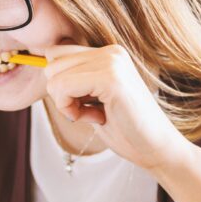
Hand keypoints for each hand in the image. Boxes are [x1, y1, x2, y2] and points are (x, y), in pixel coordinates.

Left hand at [44, 43, 191, 171]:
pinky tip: (97, 118)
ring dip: (67, 103)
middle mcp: (111, 51)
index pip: (57, 54)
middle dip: (62, 94)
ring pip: (54, 76)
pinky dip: (70, 109)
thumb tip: (43, 65)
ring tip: (96, 114)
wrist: (157, 149)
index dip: (61, 85)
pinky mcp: (111, 78)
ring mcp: (112, 62)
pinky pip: (63, 87)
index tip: (85, 105)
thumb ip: (74, 80)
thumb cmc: (126, 130)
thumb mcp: (93, 99)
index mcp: (108, 53)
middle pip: (51, 62)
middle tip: (91, 112)